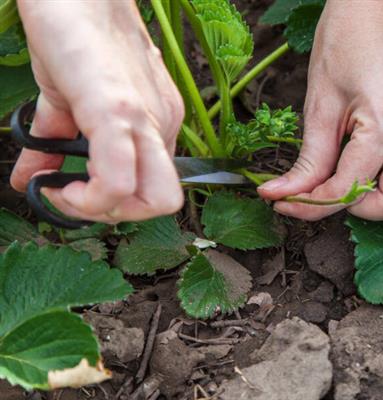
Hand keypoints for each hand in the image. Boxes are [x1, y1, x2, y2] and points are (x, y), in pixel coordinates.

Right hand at [11, 0, 183, 222]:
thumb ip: (56, 142)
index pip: (156, 187)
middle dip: (115, 214)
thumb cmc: (76, 37)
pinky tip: (56, 182)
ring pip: (154, 200)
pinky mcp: (117, 109)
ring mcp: (146, 118)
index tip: (73, 190)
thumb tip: (30, 179)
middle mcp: (162, 124)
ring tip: (61, 188)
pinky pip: (118, 179)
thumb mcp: (68, 100)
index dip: (115, 202)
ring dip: (101, 211)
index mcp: (158, 123)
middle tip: (73, 196)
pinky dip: (88, 197)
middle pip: (164, 202)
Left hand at [258, 0, 382, 220]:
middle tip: (336, 189)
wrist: (374, 7)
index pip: (350, 187)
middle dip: (362, 209)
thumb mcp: (319, 104)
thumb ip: (309, 159)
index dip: (314, 203)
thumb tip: (283, 194)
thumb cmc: (345, 42)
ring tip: (377, 187)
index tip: (288, 202)